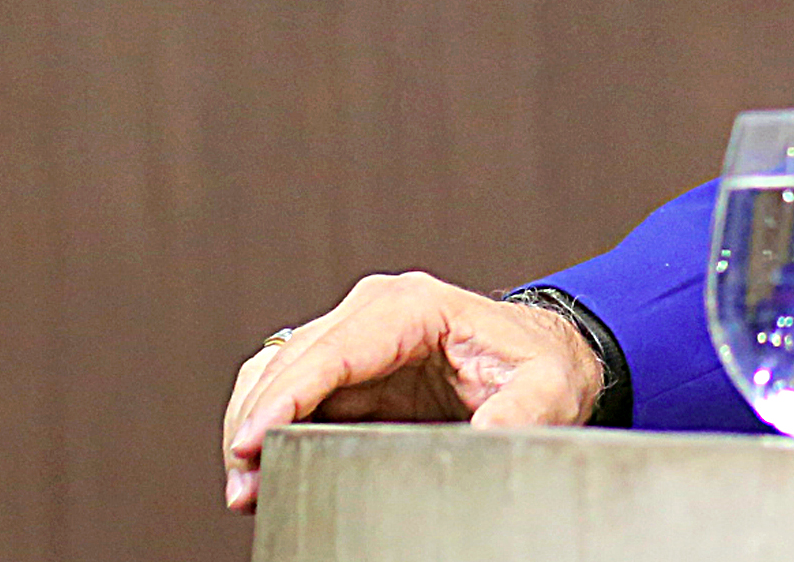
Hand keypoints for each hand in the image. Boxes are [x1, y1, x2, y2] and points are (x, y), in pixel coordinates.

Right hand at [220, 272, 604, 513]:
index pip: (333, 350)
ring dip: (252, 424)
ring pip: (275, 372)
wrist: (547, 358)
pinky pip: (288, 388)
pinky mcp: (350, 366)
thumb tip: (485, 434)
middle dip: (257, 421)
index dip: (285, 397)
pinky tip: (262, 467)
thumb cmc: (544, 367)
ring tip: (248, 486)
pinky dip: (265, 424)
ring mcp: (358, 334)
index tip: (253, 441)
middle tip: (246, 486)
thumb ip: (520, 411)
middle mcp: (377, 311)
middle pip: (291, 362)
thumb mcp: (548, 391)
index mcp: (415, 307)